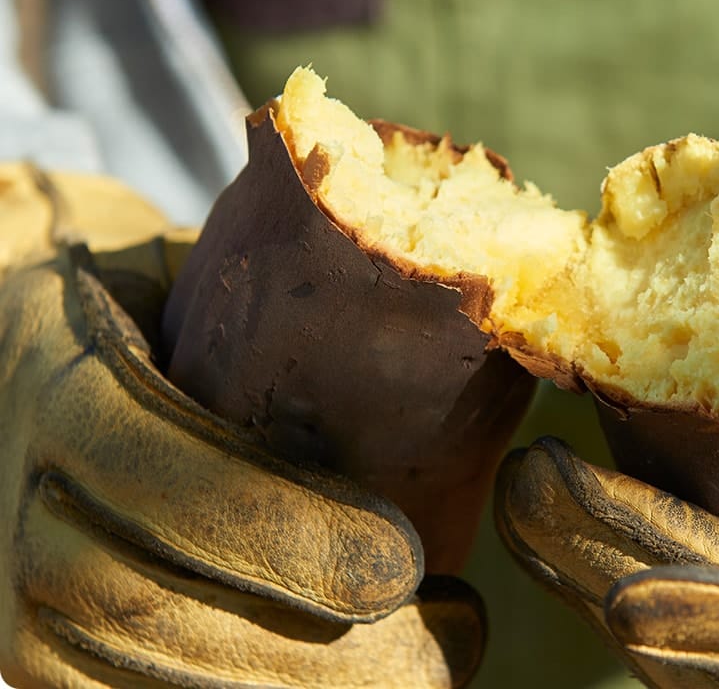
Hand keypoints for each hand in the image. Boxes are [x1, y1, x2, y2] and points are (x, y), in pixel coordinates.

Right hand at [0, 166, 483, 687]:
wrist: (38, 357)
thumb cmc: (162, 310)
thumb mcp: (207, 278)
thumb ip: (290, 316)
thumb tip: (466, 295)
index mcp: (62, 379)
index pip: (153, 468)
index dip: (278, 530)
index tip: (407, 563)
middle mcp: (20, 494)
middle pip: (150, 604)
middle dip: (315, 653)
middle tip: (453, 639)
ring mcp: (17, 588)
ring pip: (145, 676)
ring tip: (430, 666)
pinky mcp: (39, 656)